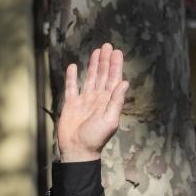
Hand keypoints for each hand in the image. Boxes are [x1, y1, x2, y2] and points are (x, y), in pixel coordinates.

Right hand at [57, 42, 128, 161]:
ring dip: (94, 65)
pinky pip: (71, 87)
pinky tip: (73, 66)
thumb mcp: (110, 119)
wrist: (78, 150)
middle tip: (108, 45)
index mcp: (108, 102)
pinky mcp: (71, 104)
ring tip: (97, 51)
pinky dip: (72, 77)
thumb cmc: (95, 138)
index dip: (115, 65)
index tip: (117, 52)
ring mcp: (84, 101)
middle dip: (106, 61)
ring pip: (90, 78)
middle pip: (103, 75)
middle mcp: (97, 99)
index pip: (113, 79)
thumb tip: (125, 82)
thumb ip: (116, 101)